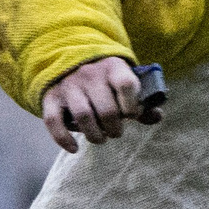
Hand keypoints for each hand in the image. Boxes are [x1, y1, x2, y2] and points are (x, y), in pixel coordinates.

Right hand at [41, 57, 159, 152]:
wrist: (72, 59)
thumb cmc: (107, 79)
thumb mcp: (125, 81)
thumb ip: (142, 101)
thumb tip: (157, 117)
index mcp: (112, 67)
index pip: (126, 84)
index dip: (132, 106)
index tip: (132, 115)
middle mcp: (89, 74)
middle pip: (106, 109)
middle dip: (115, 128)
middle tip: (115, 132)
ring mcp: (68, 85)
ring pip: (82, 116)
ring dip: (95, 136)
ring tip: (100, 138)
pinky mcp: (51, 97)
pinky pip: (53, 121)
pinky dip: (64, 139)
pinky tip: (74, 149)